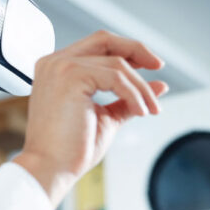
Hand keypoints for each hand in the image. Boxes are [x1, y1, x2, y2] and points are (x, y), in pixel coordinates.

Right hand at [13, 30, 168, 207]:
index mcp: (58, 69)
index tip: (151, 65)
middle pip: (105, 40)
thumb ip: (128, 98)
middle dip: (136, 50)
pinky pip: (116, 77)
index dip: (127, 51)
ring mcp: (61, 66)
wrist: (50, 169)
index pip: (98, 46)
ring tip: (150, 109)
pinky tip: (140, 111)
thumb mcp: (106, 117)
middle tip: (158, 66)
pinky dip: (133, 94)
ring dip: (140, 87)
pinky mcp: (70, 75)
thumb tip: (159, 86)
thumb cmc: (71, 150)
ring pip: (116, 63)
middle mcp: (55, 62)